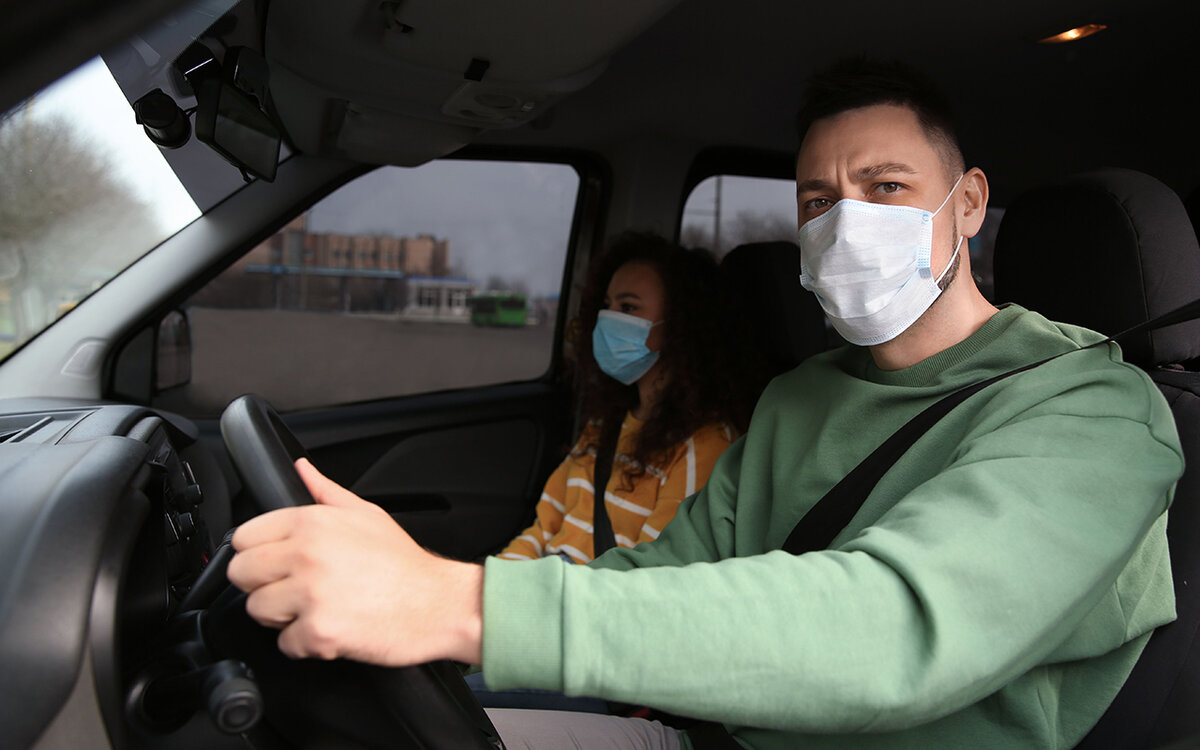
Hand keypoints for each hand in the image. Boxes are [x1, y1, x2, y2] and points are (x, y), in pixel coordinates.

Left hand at [227, 458, 482, 665]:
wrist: (438, 603)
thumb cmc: (404, 563)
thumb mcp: (367, 514)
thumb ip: (325, 491)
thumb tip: (301, 469)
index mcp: (312, 522)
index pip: (243, 537)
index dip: (257, 552)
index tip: (274, 563)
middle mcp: (307, 555)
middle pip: (241, 574)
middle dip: (263, 584)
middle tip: (293, 589)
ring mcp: (311, 595)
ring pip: (257, 611)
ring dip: (281, 617)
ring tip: (315, 609)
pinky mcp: (318, 632)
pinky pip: (285, 644)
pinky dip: (305, 644)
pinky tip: (330, 628)